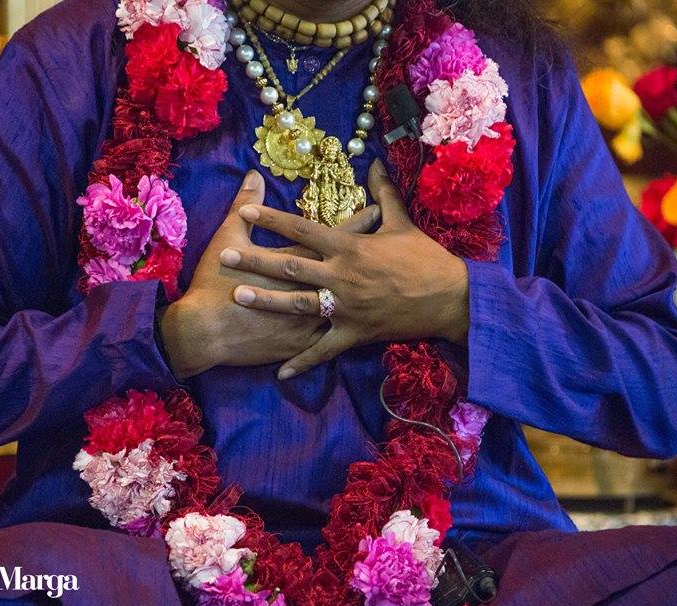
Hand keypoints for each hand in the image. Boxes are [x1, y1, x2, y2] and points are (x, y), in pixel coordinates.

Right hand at [159, 171, 379, 378]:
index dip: (357, 223)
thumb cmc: (214, 282)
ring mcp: (309, 318)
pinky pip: (330, 342)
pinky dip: (344, 335)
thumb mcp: (228, 237)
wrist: (206, 332)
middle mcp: (310, 288)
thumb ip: (244, 204)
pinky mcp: (301, 342)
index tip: (377, 211)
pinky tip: (363, 331)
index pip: (333, 237)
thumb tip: (254, 176)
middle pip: (348, 268)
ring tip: (386, 285)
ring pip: (346, 306)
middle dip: (372, 255)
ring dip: (366, 296)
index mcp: (296, 260)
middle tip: (395, 245)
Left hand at [219, 160, 469, 379]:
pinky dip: (302, 362)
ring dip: (267, 301)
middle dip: (256, 260)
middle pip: (290, 265)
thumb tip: (376, 162)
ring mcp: (345, 307)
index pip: (302, 229)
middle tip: (226, 255)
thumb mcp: (403, 223)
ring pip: (298, 304)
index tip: (245, 210)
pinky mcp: (354, 334)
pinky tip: (279, 373)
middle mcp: (341, 275)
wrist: (450, 298)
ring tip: (238, 296)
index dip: (272, 219)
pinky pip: (323, 350)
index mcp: (349, 247)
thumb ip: (384, 194)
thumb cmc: (425, 259)